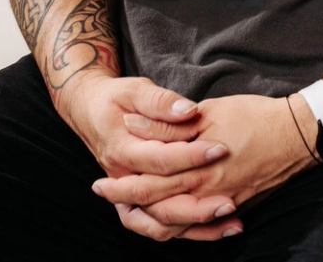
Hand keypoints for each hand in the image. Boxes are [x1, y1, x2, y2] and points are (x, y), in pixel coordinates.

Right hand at [53, 71, 238, 233]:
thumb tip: (188, 111)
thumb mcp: (135, 89)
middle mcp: (122, 179)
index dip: (192, 156)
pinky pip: (162, 227)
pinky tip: (220, 229)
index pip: (160, 160)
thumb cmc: (115, 99)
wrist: (90, 112)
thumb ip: (161, 101)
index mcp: (121, 150)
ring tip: (231, 222)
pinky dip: (191, 232)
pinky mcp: (138, 205)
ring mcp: (128, 196)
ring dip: (196, 226)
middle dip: (198, 202)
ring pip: (160, 224)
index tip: (221, 149)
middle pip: (160, 200)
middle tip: (232, 198)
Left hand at [94, 93, 317, 242]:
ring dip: (150, 221)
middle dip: (127, 205)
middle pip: (156, 208)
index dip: (121, 187)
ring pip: (177, 225)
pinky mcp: (234, 204)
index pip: (148, 184)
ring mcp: (221, 202)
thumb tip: (135, 124)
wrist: (297, 133)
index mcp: (195, 166)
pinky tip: (170, 223)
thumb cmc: (253, 116)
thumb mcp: (208, 112)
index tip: (99, 184)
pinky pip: (202, 227)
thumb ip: (169, 124)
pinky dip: (183, 229)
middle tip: (106, 198)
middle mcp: (205, 190)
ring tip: (131, 213)